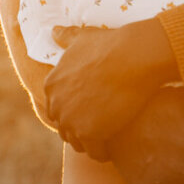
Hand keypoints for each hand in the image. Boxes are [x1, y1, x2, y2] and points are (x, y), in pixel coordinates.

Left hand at [45, 17, 179, 152]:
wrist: (132, 57)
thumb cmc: (110, 45)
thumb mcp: (82, 37)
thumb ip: (65, 37)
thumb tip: (52, 31)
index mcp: (51, 84)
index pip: (56, 108)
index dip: (74, 110)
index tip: (90, 109)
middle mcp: (56, 104)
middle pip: (65, 127)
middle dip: (80, 128)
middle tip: (101, 126)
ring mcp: (71, 120)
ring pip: (77, 142)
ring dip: (91, 143)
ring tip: (108, 139)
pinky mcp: (89, 133)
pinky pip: (95, 152)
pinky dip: (104, 153)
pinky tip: (115, 147)